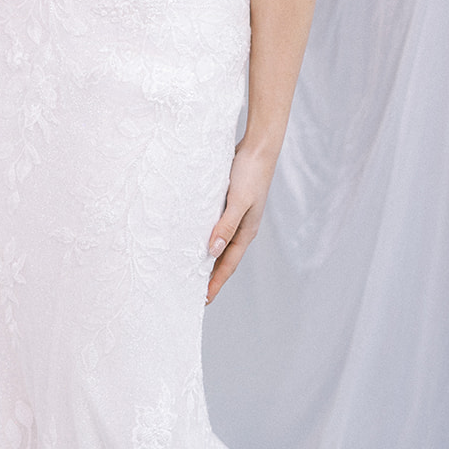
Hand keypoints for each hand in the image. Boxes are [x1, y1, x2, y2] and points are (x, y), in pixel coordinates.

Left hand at [206, 141, 278, 302]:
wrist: (259, 148)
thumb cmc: (250, 173)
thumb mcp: (237, 201)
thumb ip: (226, 225)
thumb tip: (212, 250)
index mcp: (246, 231)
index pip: (228, 264)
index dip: (215, 282)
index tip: (202, 300)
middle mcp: (242, 227)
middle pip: (224, 258)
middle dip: (210, 275)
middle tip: (191, 291)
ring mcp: (236, 216)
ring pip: (219, 243)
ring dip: (207, 256)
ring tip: (189, 268)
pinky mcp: (229, 204)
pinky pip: (216, 226)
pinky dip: (206, 236)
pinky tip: (193, 236)